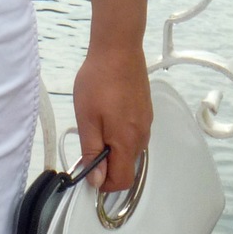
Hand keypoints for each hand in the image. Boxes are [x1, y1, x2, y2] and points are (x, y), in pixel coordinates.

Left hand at [73, 45, 152, 192]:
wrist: (119, 49)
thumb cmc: (100, 79)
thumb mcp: (87, 119)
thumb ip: (92, 152)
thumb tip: (96, 179)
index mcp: (127, 141)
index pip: (122, 181)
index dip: (104, 184)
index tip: (89, 173)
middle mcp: (142, 136)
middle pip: (127, 167)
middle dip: (107, 164)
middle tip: (88, 144)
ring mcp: (146, 123)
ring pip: (130, 151)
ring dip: (113, 148)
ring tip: (97, 124)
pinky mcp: (145, 112)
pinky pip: (134, 134)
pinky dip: (120, 134)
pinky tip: (108, 115)